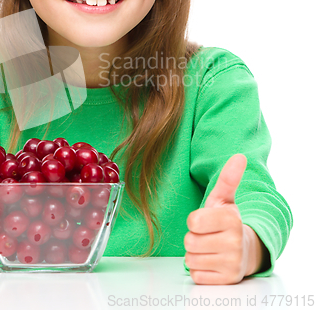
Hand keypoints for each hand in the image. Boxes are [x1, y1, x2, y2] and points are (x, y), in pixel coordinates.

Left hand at [184, 154, 264, 284]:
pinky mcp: (227, 280)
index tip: (205, 221)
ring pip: (191, 259)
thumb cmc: (227, 222)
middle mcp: (234, 242)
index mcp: (231, 219)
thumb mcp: (224, 199)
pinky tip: (211, 261)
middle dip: (194, 238)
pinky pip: (196, 275)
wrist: (246, 250)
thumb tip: (239, 156)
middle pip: (190, 241)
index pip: (193, 221)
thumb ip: (228, 178)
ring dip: (195, 254)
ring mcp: (232, 263)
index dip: (194, 221)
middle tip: (207, 236)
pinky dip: (199, 270)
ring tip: (209, 248)